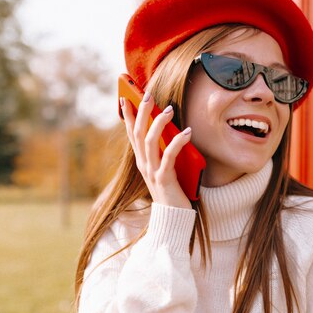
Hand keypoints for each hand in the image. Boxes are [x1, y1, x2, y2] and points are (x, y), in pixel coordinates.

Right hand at [120, 93, 192, 208]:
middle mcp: (143, 164)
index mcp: (142, 161)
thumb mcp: (164, 167)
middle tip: (147, 95)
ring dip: (158, 123)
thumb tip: (170, 129)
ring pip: (150, 141)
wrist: (173, 217)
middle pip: (138, 133)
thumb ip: (163, 151)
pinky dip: (177, 142)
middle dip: (141, 112)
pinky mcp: (164, 179)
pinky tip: (187, 132)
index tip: (125, 97)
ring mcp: (152, 172)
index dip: (127, 116)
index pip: (131, 133)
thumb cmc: (173, 190)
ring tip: (169, 109)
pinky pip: (169, 156)